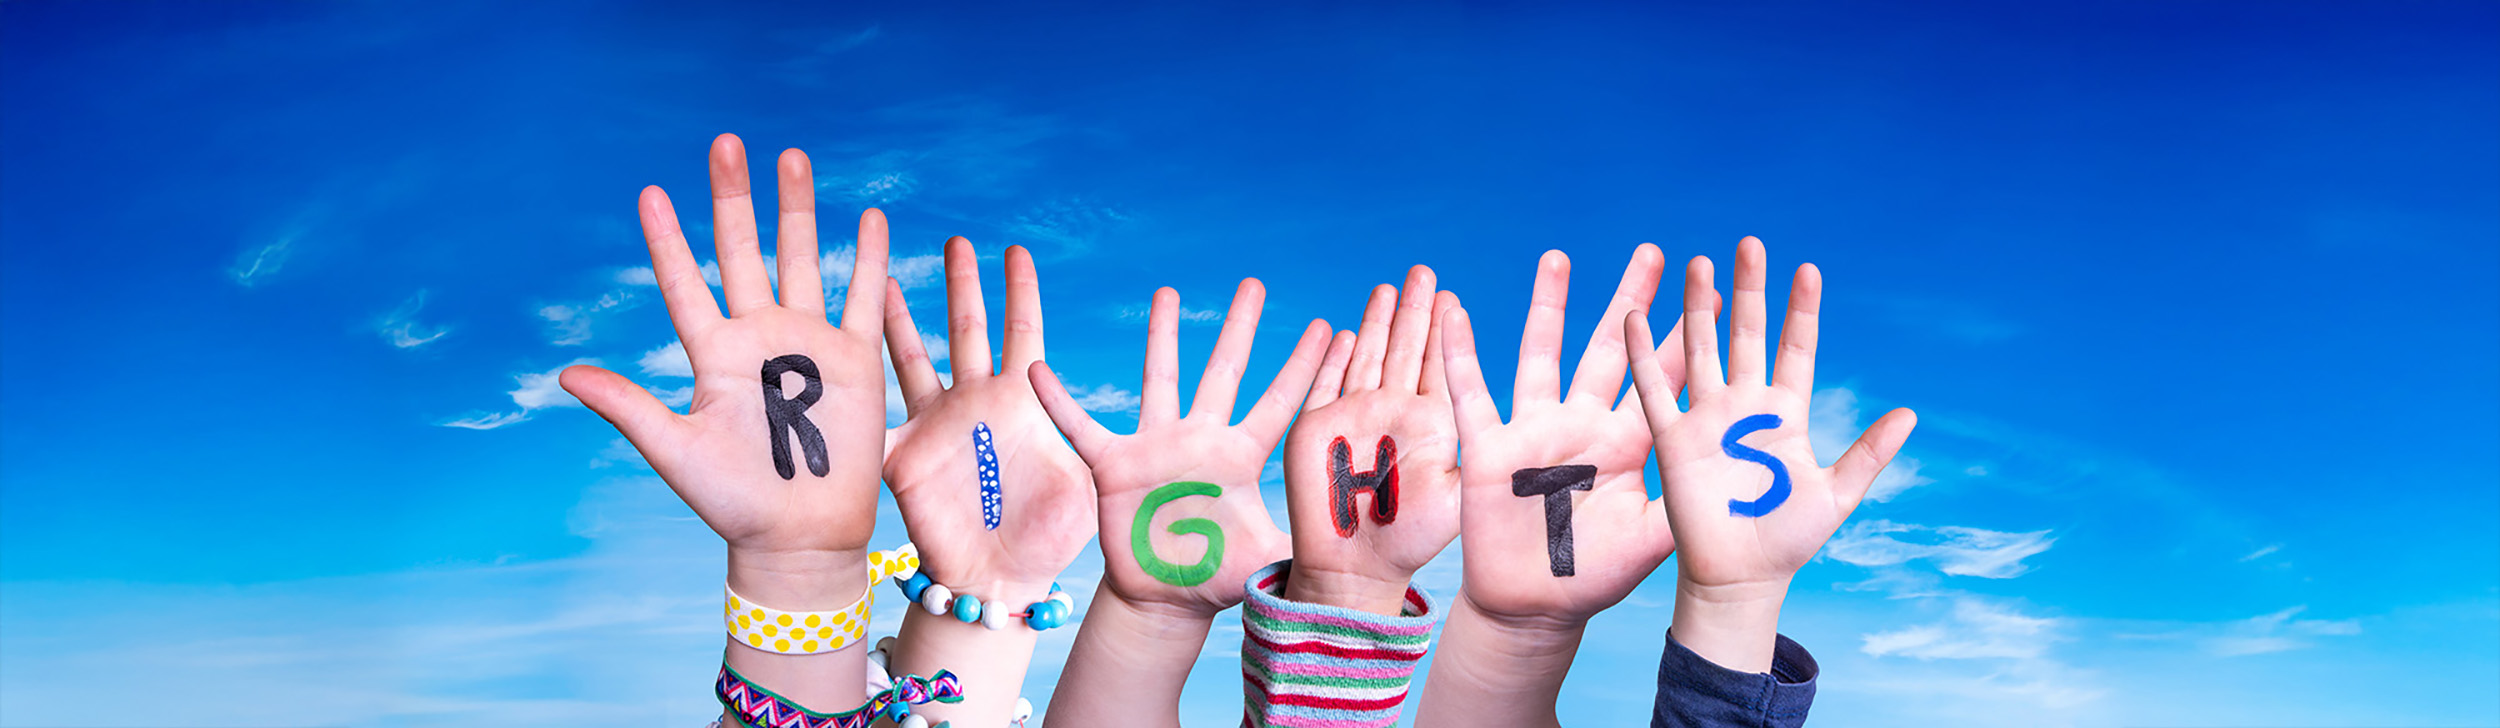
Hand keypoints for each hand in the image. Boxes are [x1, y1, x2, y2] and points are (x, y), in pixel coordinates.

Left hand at [560, 134, 886, 704]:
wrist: (800, 536)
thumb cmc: (733, 502)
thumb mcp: (675, 450)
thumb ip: (628, 405)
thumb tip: (565, 372)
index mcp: (713, 355)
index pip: (684, 283)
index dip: (667, 240)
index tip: (651, 193)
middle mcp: (759, 338)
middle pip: (744, 251)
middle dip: (736, 197)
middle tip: (726, 142)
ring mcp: (808, 344)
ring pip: (803, 258)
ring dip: (798, 209)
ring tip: (793, 156)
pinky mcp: (856, 360)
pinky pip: (864, 298)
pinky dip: (870, 258)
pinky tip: (871, 217)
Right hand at [881, 239, 1095, 601]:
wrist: (999, 580)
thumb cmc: (1048, 536)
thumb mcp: (1079, 478)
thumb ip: (1071, 429)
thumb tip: (1059, 382)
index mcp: (1022, 402)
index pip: (1022, 331)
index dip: (1019, 291)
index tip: (1016, 250)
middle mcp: (977, 403)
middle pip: (967, 329)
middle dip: (962, 284)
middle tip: (957, 240)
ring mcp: (937, 426)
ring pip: (914, 356)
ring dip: (901, 318)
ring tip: (889, 274)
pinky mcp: (904, 456)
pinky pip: (875, 415)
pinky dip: (856, 387)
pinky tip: (836, 353)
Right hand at [1032, 280, 1324, 617]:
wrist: (1163, 597)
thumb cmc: (1216, 576)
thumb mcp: (1263, 559)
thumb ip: (1298, 548)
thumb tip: (1346, 551)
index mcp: (1240, 457)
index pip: (1279, 404)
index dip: (1305, 369)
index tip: (1332, 329)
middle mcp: (1201, 439)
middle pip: (1224, 372)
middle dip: (1239, 328)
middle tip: (1254, 284)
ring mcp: (1157, 446)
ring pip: (1160, 379)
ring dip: (1161, 337)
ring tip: (1166, 292)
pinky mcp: (1114, 464)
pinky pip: (1080, 426)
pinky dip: (1058, 401)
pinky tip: (1038, 370)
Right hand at [1279, 266, 1461, 613]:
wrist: (1356, 567)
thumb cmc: (1411, 539)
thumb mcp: (1458, 494)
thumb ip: (1474, 455)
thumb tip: (1510, 426)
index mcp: (1429, 423)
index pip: (1437, 363)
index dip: (1441, 327)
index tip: (1450, 292)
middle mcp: (1392, 413)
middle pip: (1402, 348)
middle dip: (1412, 310)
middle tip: (1423, 271)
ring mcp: (1353, 418)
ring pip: (1365, 356)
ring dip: (1374, 322)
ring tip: (1386, 286)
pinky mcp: (1315, 429)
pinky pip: (1323, 382)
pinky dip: (1328, 357)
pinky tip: (1335, 330)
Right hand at [1440, 245, 1695, 624]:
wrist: (1533, 607)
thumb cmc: (1593, 578)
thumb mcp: (1649, 541)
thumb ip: (1680, 506)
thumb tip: (1730, 479)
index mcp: (1625, 446)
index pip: (1657, 381)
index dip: (1679, 341)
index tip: (1709, 297)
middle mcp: (1582, 426)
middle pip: (1608, 350)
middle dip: (1630, 301)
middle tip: (1653, 252)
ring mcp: (1534, 432)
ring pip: (1541, 354)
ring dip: (1549, 306)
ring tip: (1558, 257)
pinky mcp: (1488, 449)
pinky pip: (1470, 393)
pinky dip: (1460, 354)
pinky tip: (1455, 312)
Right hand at [1625, 236, 1915, 670]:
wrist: (1740, 577)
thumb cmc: (1788, 540)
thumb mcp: (1837, 494)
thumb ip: (1869, 453)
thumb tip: (1911, 414)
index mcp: (1786, 415)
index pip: (1795, 349)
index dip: (1801, 311)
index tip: (1807, 270)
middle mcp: (1746, 407)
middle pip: (1747, 335)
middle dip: (1748, 290)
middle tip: (1748, 244)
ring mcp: (1708, 419)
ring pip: (1702, 348)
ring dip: (1700, 307)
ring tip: (1699, 263)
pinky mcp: (1674, 440)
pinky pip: (1656, 391)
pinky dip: (1646, 355)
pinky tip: (1637, 317)